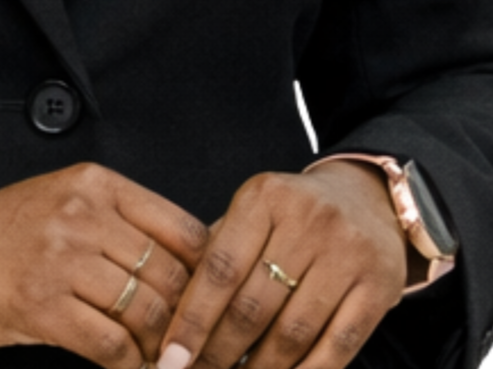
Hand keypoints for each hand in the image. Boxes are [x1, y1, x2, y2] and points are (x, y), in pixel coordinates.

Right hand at [0, 162, 209, 364]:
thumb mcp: (58, 206)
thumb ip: (118, 225)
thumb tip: (192, 267)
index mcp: (93, 183)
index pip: (183, 229)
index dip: (210, 277)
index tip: (218, 309)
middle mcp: (80, 212)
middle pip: (172, 275)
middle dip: (193, 323)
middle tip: (204, 352)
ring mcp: (59, 257)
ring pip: (147, 313)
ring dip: (164, 351)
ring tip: (169, 365)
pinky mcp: (40, 305)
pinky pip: (111, 347)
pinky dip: (128, 368)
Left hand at [155, 162, 407, 368]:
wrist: (367, 200)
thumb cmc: (292, 215)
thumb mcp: (254, 212)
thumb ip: (218, 252)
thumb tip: (176, 318)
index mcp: (265, 196)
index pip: (220, 268)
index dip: (193, 319)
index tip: (170, 357)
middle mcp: (308, 220)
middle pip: (254, 306)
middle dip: (220, 352)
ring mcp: (348, 254)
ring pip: (293, 333)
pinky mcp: (379, 287)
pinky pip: (338, 347)